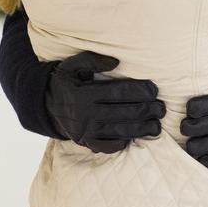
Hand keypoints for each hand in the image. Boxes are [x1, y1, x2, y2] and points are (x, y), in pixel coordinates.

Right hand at [46, 52, 164, 154]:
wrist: (45, 105)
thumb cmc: (66, 82)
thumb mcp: (72, 65)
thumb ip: (92, 60)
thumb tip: (116, 62)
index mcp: (84, 94)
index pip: (120, 92)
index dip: (141, 90)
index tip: (154, 90)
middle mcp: (86, 115)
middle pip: (126, 113)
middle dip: (149, 110)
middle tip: (162, 108)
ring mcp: (87, 131)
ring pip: (122, 131)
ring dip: (144, 129)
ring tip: (157, 125)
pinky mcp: (87, 143)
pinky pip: (110, 146)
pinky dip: (125, 142)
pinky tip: (136, 136)